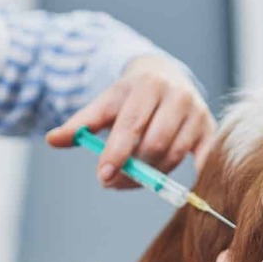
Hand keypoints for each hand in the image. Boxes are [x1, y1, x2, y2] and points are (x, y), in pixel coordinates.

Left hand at [46, 55, 215, 186]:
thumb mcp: (105, 104)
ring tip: (135, 177)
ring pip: (174, 154)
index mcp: (147, 85)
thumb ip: (81, 124)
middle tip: (113, 182)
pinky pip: (204, 159)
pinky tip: (173, 185)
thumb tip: (53, 140)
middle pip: (155, 143)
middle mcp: (177, 95)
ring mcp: (197, 112)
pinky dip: (191, 175)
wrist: (164, 76)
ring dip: (152, 174)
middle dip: (133, 168)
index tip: (103, 176)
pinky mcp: (209, 128)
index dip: (116, 153)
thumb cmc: (130, 97)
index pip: (130, 125)